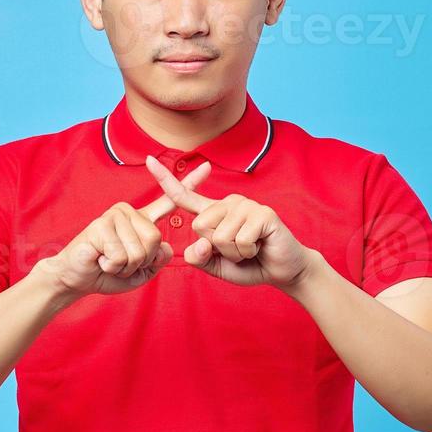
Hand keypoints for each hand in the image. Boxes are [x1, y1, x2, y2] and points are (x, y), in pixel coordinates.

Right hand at [40, 160, 212, 296]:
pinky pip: (121, 255)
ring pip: (140, 250)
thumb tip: (167, 247)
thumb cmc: (108, 273)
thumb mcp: (141, 272)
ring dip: (125, 266)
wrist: (77, 278)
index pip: (169, 201)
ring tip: (109, 261)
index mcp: (142, 220)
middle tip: (120, 262)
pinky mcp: (101, 225)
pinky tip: (101, 259)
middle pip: (155, 240)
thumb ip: (158, 260)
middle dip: (140, 262)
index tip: (208, 167)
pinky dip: (112, 266)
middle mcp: (130, 212)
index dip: (190, 184)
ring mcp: (114, 215)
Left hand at [144, 156, 314, 288]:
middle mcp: (228, 202)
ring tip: (250, 249)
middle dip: (217, 248)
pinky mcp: (262, 213)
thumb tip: (198, 243)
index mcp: (213, 212)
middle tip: (238, 250)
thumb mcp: (217, 266)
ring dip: (234, 253)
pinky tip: (260, 246)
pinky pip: (240, 239)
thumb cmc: (250, 265)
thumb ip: (200, 258)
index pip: (185, 195)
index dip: (165, 179)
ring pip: (220, 236)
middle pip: (200, 225)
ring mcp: (246, 205)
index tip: (148, 160)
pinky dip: (248, 252)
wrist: (283, 271)